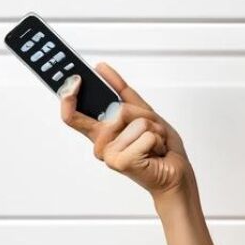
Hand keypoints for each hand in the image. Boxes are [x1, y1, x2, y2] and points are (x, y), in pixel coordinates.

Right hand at [59, 62, 192, 199]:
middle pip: (117, 109)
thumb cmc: (159, 148)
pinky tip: (155, 153)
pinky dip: (158, 141)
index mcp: (101, 134)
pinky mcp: (121, 162)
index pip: (72, 115)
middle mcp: (102, 145)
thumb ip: (121, 92)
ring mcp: (109, 155)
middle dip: (142, 116)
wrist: (175, 175)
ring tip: (154, 145)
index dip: (68, 96)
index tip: (76, 80)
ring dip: (154, 130)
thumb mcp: (142, 112)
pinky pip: (145, 135)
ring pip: (136, 121)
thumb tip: (101, 69)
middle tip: (148, 132)